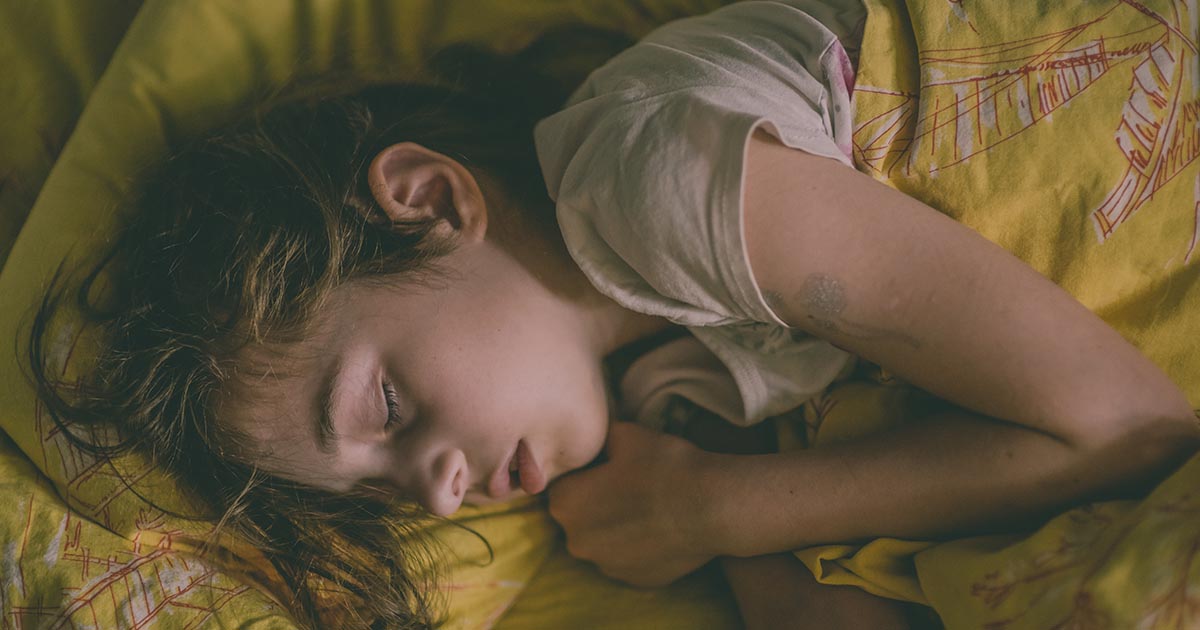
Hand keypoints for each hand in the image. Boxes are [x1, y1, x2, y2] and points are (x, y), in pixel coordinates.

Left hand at [547, 421, 720, 586]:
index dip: (586, 473)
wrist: (713, 506)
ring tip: (650, 506)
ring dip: (618, 526)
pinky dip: (639, 545)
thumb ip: (600, 439)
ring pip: (604, 540)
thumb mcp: (625, 433)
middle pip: (580, 516)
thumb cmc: (664, 465)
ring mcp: (607, 566)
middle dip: (597, 502)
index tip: (610, 466)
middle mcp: (577, 542)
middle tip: (631, 483)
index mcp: (565, 504)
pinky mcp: (635, 581)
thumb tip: (598, 443)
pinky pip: (629, 558)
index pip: (564, 484)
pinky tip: (662, 527)